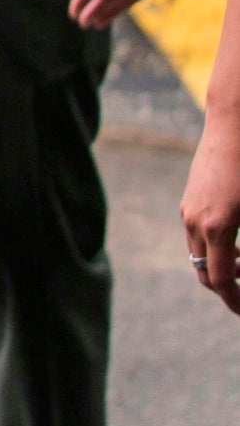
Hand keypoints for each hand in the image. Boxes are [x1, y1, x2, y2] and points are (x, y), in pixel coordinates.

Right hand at [183, 111, 239, 313]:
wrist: (235, 124)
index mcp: (217, 228)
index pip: (220, 280)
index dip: (234, 301)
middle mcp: (196, 222)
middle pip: (203, 272)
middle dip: (226, 289)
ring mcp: (189, 209)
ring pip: (199, 254)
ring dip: (220, 267)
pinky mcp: (190, 199)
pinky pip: (197, 235)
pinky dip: (214, 248)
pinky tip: (236, 242)